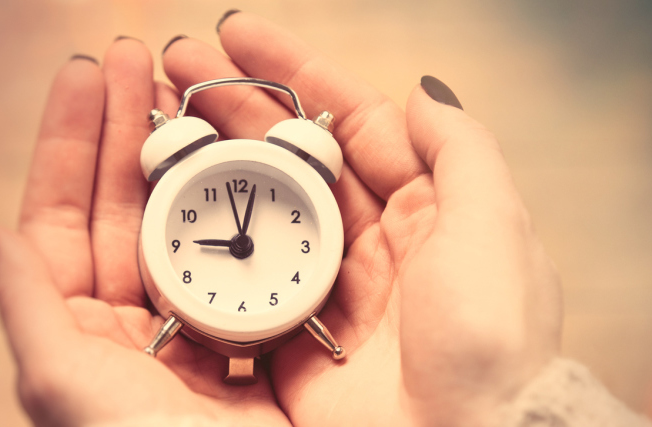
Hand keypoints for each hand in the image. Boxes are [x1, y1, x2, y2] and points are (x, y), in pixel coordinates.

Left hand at [0, 41, 288, 424]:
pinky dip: (248, 202)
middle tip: (140, 56)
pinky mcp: (256, 339)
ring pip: (184, 221)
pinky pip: (245, 254)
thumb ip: (28, 306)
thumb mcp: (65, 384)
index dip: (69, 142)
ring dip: (186, 152)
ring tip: (189, 86)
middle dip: (128, 127)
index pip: (60, 218)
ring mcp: (196, 331)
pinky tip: (250, 155)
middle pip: (122, 205)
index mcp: (78, 336)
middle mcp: (134, 328)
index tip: (85, 73)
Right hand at [159, 12, 562, 424]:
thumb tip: (423, 91)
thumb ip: (460, 151)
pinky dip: (200, 248)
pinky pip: (235, 284)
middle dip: (232, 105)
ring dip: (208, 164)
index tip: (237, 34)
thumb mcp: (492, 227)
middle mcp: (368, 246)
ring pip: (256, 211)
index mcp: (420, 211)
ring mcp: (322, 293)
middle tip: (176, 65)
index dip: (292, 71)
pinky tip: (163, 211)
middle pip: (289, 158)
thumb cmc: (494, 345)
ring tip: (157, 120)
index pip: (348, 121)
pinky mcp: (287, 343)